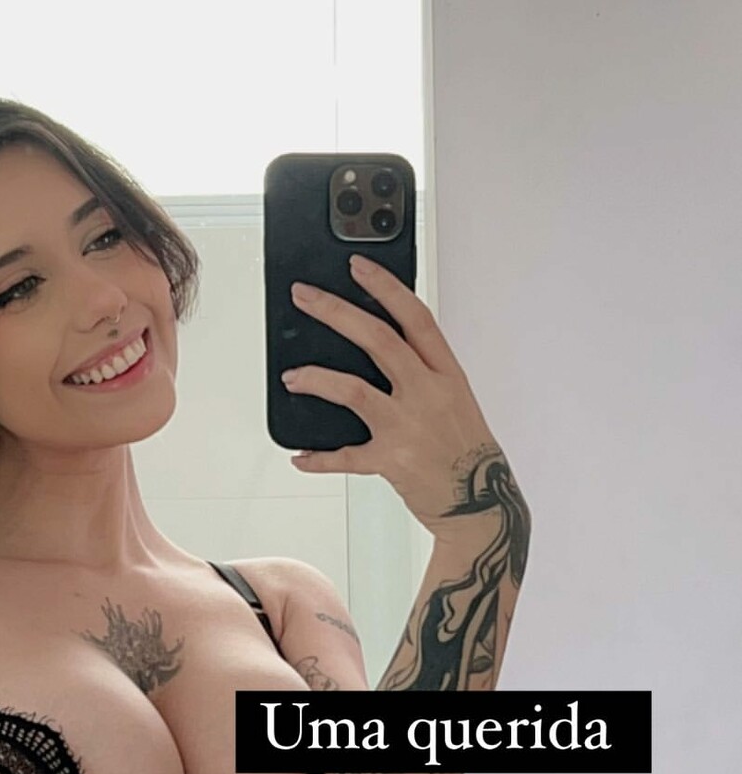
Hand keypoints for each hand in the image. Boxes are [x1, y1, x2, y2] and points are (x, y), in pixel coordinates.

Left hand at [282, 256, 504, 536]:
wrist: (481, 506)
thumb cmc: (466, 453)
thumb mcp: (455, 402)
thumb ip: (422, 375)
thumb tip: (376, 352)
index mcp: (447, 374)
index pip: (415, 318)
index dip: (385, 288)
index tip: (357, 267)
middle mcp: (429, 393)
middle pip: (377, 339)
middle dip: (335, 312)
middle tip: (303, 296)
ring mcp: (409, 426)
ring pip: (352, 389)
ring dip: (315, 378)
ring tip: (292, 376)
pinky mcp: (391, 461)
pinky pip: (344, 455)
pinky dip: (319, 457)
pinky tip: (301, 456)